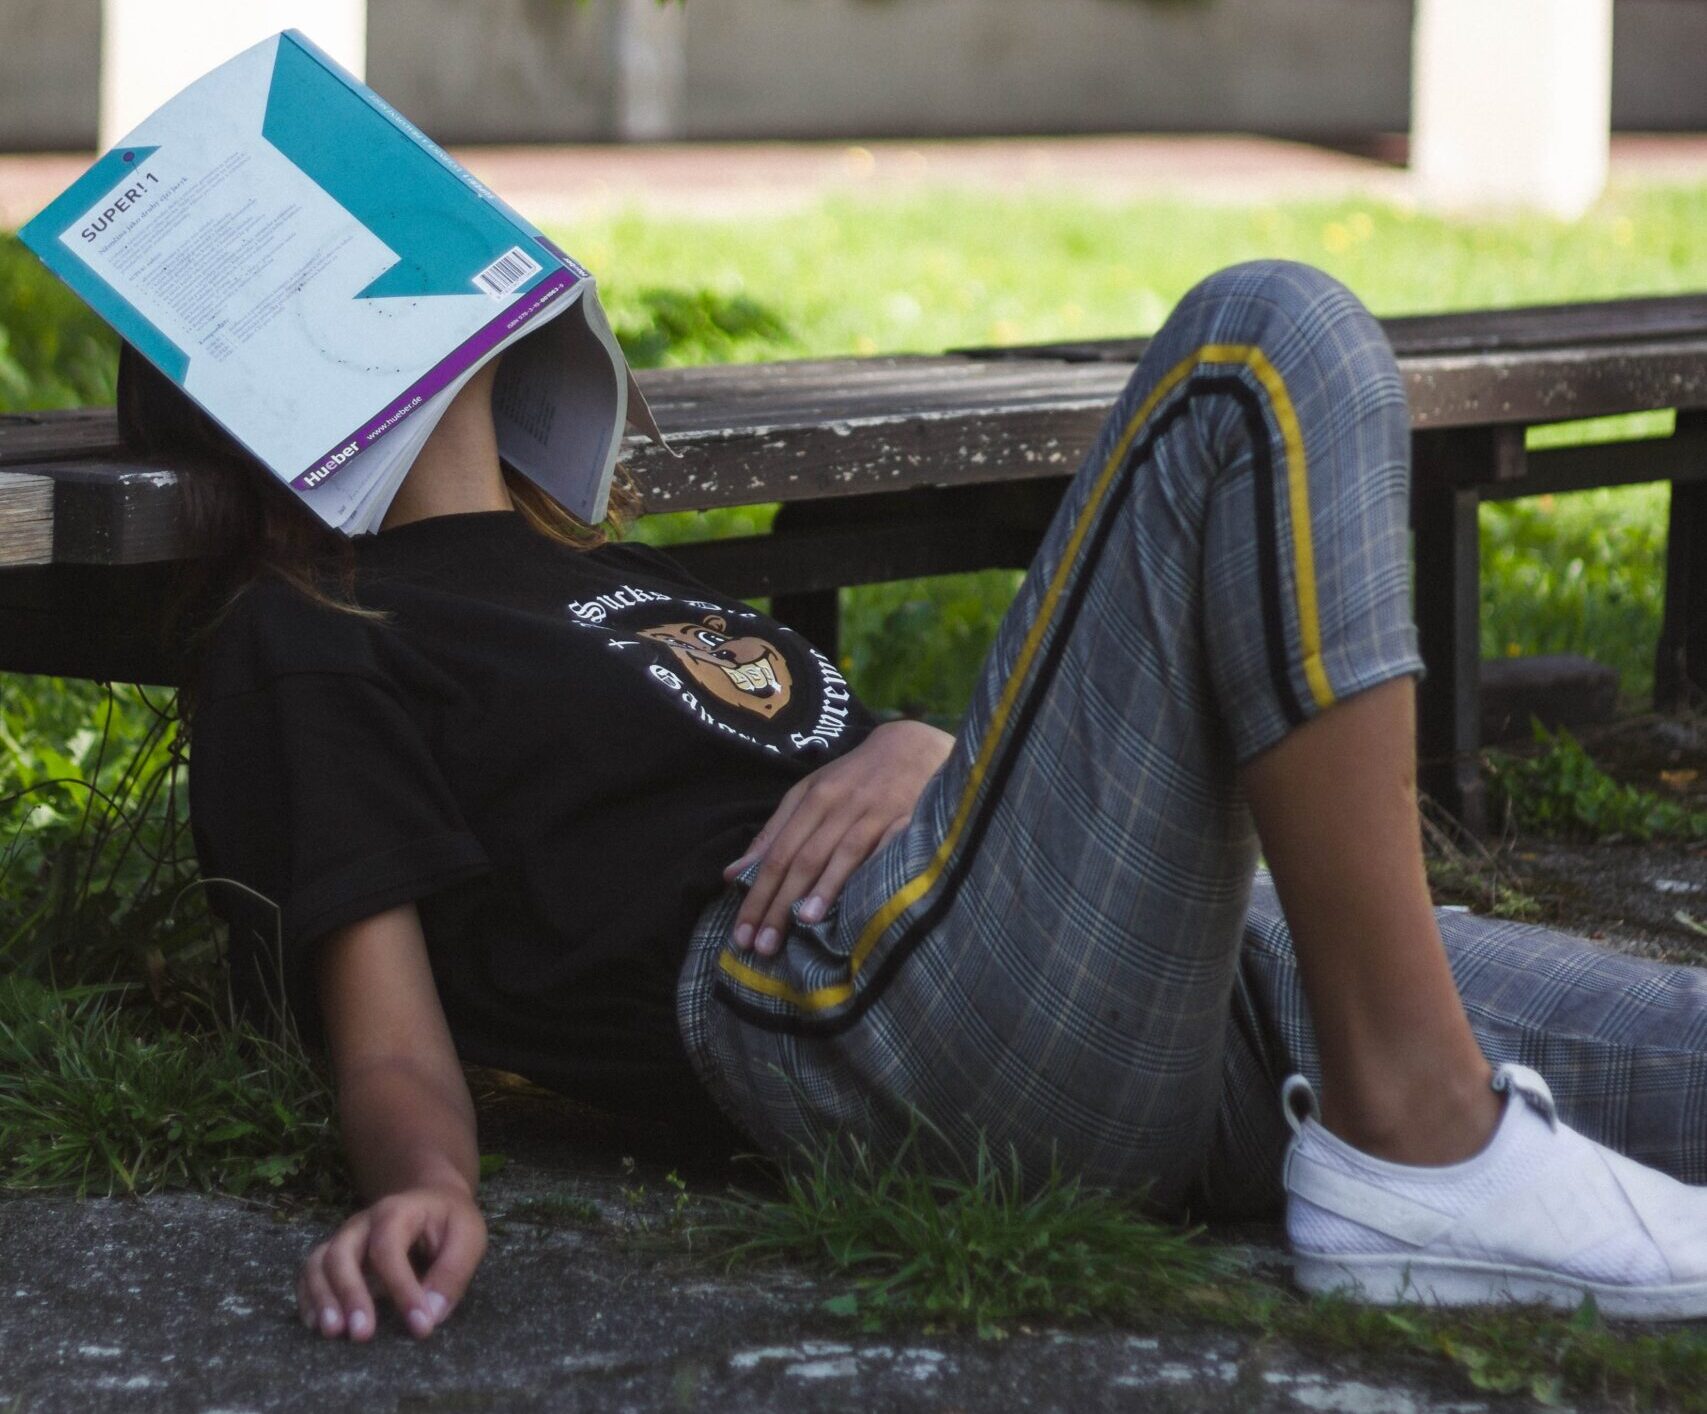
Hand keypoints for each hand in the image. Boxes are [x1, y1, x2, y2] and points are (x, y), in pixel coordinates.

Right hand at [296, 1183, 485, 1340]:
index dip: (402, 1289)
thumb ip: (453, 1272)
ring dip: (322, 1299)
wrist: (430, 1199)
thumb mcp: (468, 1236)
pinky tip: (317, 1326)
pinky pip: (309, 1274)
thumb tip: (430, 1314)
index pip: (389, 1249)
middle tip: (362, 1334)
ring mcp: (345, 1239)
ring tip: (332, 1332)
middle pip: (342, 1254)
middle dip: (350, 1295)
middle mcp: (362, 1223)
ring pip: (318, 1263)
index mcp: (397, 1211)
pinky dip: (309, 1299)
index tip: (420, 1325)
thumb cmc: (450, 1222)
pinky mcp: (335, 1256)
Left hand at [725, 719, 953, 956]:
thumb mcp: (808, 794)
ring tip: (802, 925)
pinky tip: (862, 900)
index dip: (757, 895)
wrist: (912, 746)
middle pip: (803, 859)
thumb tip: (732, 875)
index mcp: (811, 799)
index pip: (776, 854)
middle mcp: (839, 805)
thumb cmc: (853, 778)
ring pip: (842, 854)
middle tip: (762, 946)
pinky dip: (872, 872)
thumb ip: (773, 833)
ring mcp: (874, 812)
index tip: (741, 934)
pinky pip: (887, 849)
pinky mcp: (908, 818)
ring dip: (821, 889)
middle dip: (780, 904)